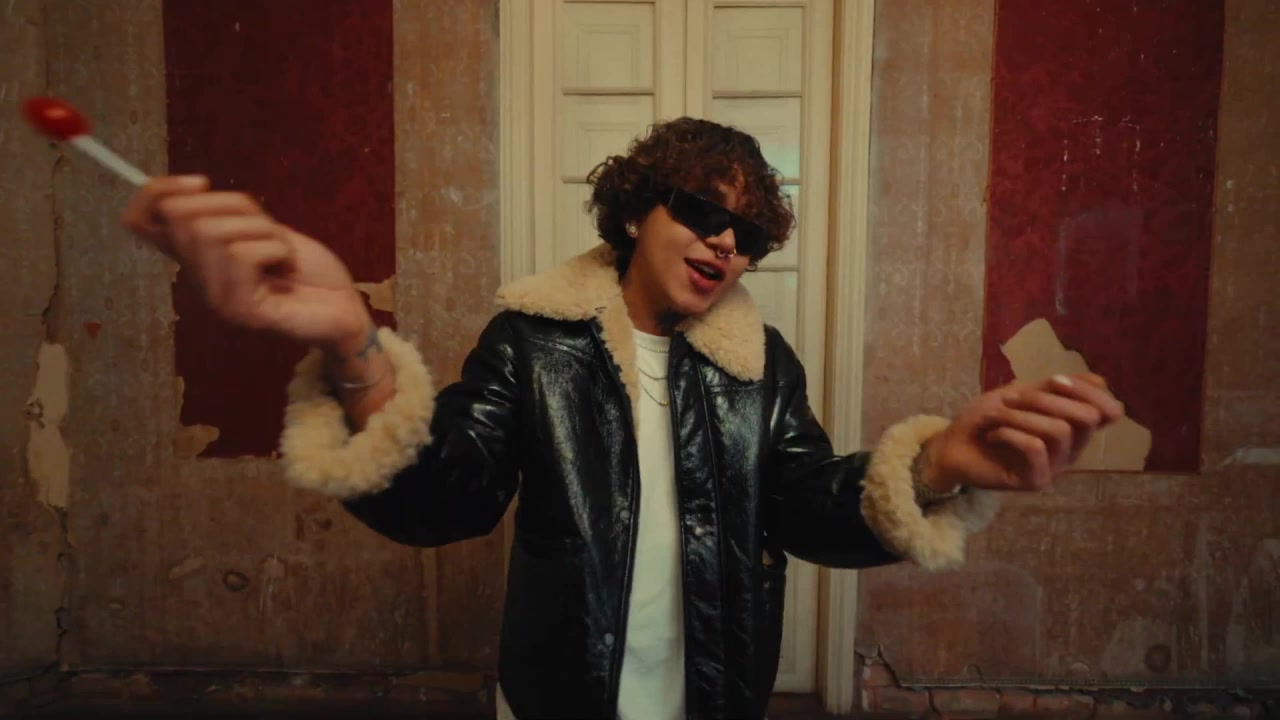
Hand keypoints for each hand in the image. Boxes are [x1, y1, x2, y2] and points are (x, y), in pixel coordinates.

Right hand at [120, 175, 370, 351]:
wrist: (345, 307)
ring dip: (263, 231)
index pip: (137, 221)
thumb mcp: (263, 227)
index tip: (201, 182)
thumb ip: (226, 214)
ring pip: (214, 232)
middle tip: (266, 231)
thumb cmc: (307, 269)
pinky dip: (278, 250)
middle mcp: (197, 279)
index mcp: (196, 256)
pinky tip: (288, 270)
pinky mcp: (240, 311)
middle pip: (181, 216)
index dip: (157, 192)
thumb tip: (191, 187)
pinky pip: (243, 255)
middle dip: (234, 207)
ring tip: (282, 255)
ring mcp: (216, 298)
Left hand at [921, 373, 1124, 492]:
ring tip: (996, 415)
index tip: (1053, 380)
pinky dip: (1009, 433)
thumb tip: (1100, 381)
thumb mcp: (1020, 395)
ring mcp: (1055, 467)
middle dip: (1047, 399)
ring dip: (1021, 415)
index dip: (1087, 391)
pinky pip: (1035, 448)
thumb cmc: (986, 420)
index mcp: (1073, 427)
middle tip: (1011, 397)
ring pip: (1060, 431)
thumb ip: (1055, 388)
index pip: (1107, 411)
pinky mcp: (1035, 481)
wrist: (951, 447)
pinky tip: (992, 435)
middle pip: (1087, 418)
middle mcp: (1071, 449)